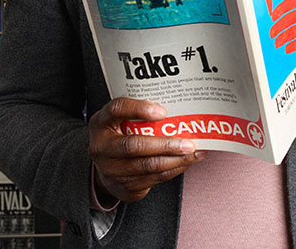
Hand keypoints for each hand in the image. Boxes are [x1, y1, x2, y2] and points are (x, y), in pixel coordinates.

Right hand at [88, 97, 204, 203]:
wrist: (106, 169)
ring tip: (194, 153)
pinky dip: (173, 170)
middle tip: (189, 143)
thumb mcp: (121, 121)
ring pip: (147, 166)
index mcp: (101, 123)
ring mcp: (111, 170)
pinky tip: (186, 162)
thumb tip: (179, 108)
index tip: (163, 112)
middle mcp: (102, 147)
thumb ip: (140, 115)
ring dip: (175, 160)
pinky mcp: (123, 186)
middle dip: (165, 145)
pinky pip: (153, 178)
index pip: (117, 109)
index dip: (139, 109)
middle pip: (134, 146)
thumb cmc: (120, 137)